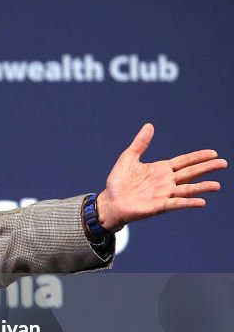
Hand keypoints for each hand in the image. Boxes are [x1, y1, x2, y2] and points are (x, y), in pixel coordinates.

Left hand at [96, 123, 225, 230]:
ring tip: (217, 185)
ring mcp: (163, 194)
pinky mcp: (158, 206)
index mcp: (161, 169)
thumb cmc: (119, 182)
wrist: (110, 202)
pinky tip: (201, 201)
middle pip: (190, 173)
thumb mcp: (128, 158)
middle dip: (206, 168)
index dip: (198, 157)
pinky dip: (188, 202)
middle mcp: (166, 182)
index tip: (213, 153)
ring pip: (187, 189)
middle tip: (223, 163)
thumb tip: (149, 125)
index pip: (184, 161)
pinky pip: (176, 203)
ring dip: (202, 187)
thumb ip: (140, 143)